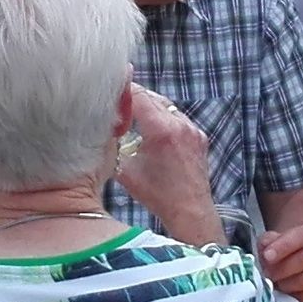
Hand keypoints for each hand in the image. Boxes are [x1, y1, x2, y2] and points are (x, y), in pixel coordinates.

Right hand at [106, 84, 217, 237]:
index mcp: (160, 129)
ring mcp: (192, 129)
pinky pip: (178, 119)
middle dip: (136, 99)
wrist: (189, 210)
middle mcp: (179, 124)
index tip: (112, 91)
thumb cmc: (157, 195)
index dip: (123, 91)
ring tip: (136, 119)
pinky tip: (155, 133)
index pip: (139, 95)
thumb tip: (103, 130)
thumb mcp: (124, 169)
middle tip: (120, 105)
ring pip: (167, 106)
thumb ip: (114, 145)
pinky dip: (165, 120)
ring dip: (151, 109)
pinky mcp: (199, 137)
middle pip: (153, 97)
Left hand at [258, 221, 302, 301]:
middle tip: (268, 274)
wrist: (293, 276)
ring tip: (276, 284)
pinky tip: (287, 295)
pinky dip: (296, 297)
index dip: (285, 245)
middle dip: (284, 267)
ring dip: (287, 283)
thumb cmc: (282, 257)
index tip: (268, 256)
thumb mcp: (271, 245)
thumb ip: (268, 243)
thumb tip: (267, 249)